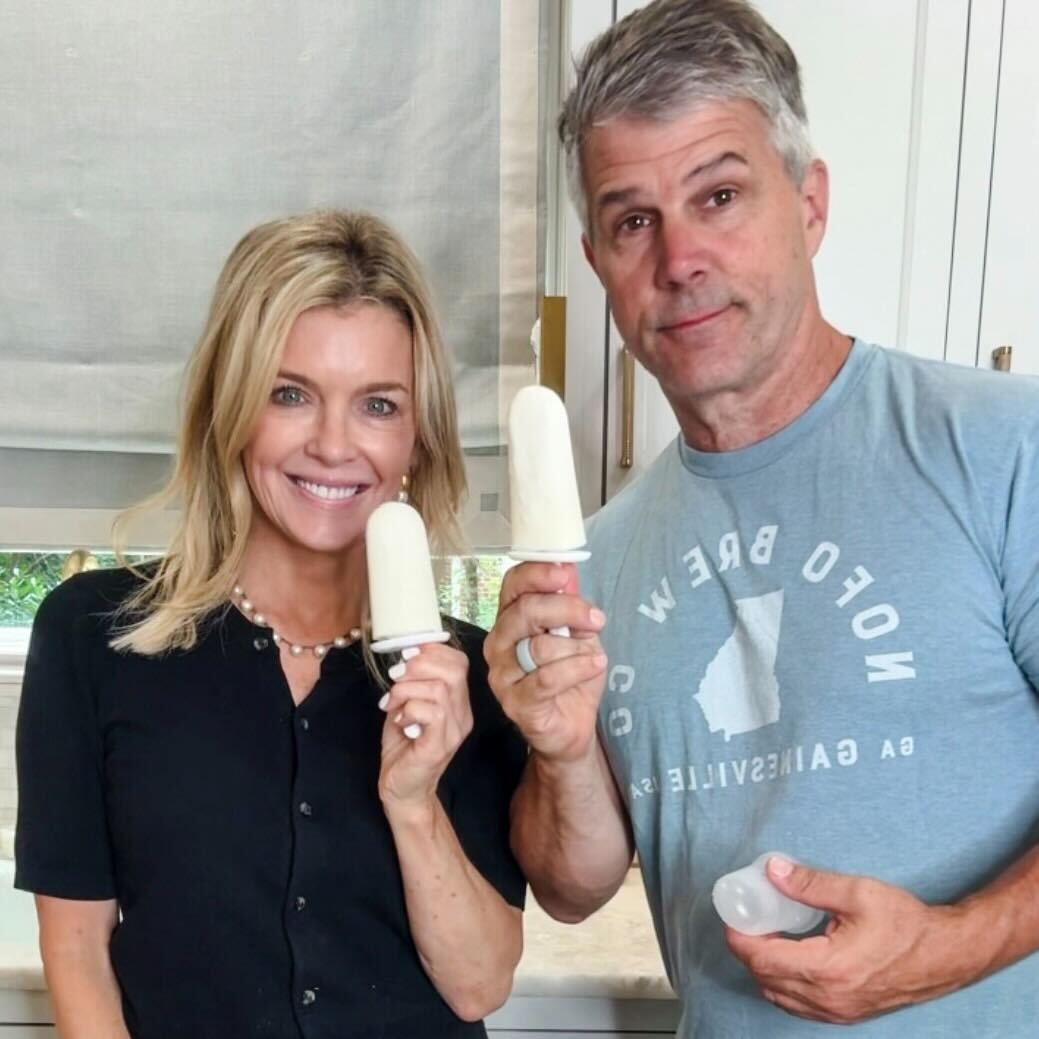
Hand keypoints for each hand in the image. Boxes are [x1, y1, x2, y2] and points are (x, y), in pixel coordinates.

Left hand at [377, 643, 472, 813]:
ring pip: (438, 690)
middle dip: (419, 666)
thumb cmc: (404, 746)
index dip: (433, 651)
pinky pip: (432, 713)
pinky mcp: (439, 746)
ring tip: (392, 704)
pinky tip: (399, 720)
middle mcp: (463, 715)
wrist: (402, 790)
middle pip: (453, 671)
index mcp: (458, 702)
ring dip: (406, 690)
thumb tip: (406, 656)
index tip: (407, 655)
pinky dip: (409, 709)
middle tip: (395, 677)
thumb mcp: (408, 705)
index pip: (460, 662)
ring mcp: (454, 732)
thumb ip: (412, 682)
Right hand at [483, 562, 607, 762]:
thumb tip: (568, 566)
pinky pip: (547, 677)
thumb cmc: (571, 675)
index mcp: (511, 618)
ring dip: (577, 650)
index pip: (513, 585)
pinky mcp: (514, 702)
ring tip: (594, 658)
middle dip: (566, 609)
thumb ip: (570, 603)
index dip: (537, 574)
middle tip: (596, 619)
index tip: (565, 575)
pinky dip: (577, 669)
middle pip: (525, 611)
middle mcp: (498, 642)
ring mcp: (501, 674)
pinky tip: (595, 666)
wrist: (571, 725)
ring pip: (539, 646)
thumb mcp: (579, 633)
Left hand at [725, 857, 975, 1023]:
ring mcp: (837, 1012)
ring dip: (763, 968)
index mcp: (828, 969)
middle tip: (748, 917)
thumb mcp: (858, 893)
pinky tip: (787, 957)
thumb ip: (810, 884)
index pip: (763, 959)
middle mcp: (828, 998)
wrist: (946, 955)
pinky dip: (782, 983)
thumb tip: (773, 870)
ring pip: (778, 996)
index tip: (735, 914)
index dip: (740, 936)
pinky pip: (798, 1005)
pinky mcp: (845, 1014)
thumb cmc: (906, 923)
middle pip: (764, 978)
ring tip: (765, 934)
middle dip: (747, 949)